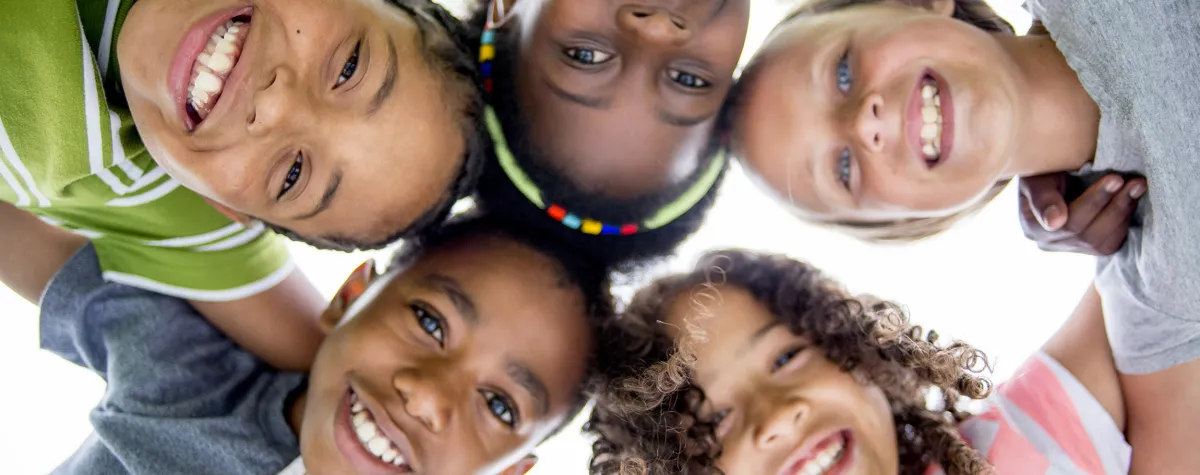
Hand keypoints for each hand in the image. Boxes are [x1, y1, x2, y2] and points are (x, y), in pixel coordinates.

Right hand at [1018, 172, 1144, 255]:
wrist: (1052, 174)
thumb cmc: (1043, 171)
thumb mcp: (1037, 176)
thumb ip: (1042, 197)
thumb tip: (1054, 223)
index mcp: (1033, 228)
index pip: (1067, 222)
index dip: (1094, 201)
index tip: (1115, 178)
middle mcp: (1049, 244)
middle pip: (1086, 235)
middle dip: (1114, 206)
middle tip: (1135, 181)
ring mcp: (1070, 249)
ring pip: (1101, 243)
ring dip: (1123, 213)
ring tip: (1138, 187)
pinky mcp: (1089, 248)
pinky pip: (1111, 244)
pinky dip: (1125, 222)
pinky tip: (1132, 200)